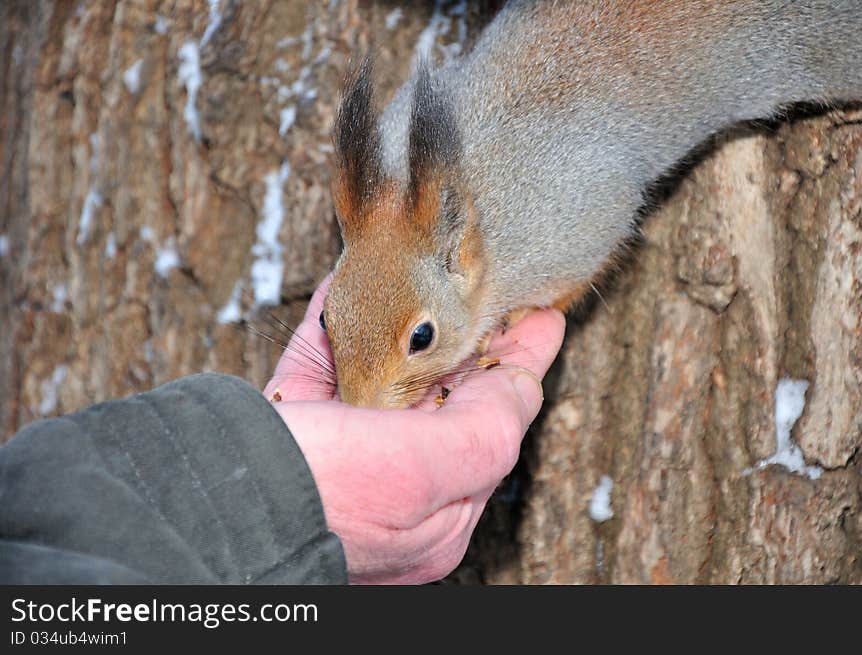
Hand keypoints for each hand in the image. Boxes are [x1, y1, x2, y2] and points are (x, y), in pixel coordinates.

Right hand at [264, 275, 564, 583]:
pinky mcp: (293, 417)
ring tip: (427, 274)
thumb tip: (523, 384)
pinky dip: (338, 320)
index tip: (543, 315)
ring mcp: (339, 446)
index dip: (520, 363)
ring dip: (402, 322)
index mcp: (433, 507)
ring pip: (379, 369)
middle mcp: (389, 477)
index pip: (493, 421)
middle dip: (466, 338)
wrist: (203, 503)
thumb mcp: (423, 471)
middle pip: (440, 393)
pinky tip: (351, 284)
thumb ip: (484, 428)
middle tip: (491, 287)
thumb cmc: (319, 498)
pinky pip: (323, 357)